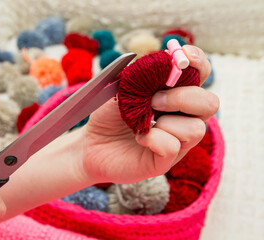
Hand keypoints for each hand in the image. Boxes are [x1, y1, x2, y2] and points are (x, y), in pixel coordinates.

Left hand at [81, 46, 218, 183]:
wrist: (92, 143)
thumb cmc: (109, 116)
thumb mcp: (120, 89)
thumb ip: (142, 74)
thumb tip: (163, 61)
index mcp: (175, 95)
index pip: (201, 75)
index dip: (198, 62)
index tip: (184, 56)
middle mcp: (182, 118)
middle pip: (210, 103)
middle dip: (184, 97)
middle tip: (154, 100)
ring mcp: (177, 141)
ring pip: (197, 129)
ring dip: (167, 122)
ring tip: (142, 123)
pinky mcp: (165, 161)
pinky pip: (173, 147)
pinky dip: (153, 139)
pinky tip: (139, 138)